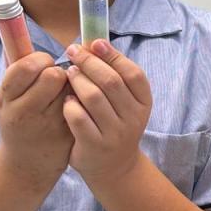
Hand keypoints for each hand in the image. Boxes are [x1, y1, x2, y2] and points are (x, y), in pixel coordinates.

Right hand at [0, 52, 71, 187]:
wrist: (27, 164)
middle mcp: (25, 113)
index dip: (40, 60)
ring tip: (66, 91)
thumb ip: (15, 71)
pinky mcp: (68, 135)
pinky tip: (77, 105)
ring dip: (73, 84)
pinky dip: (81, 100)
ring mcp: (48, 126)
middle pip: (53, 76)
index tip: (45, 63)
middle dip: (59, 70)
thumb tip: (16, 36)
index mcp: (7, 99)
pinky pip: (82, 106)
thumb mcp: (6, 99)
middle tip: (58, 77)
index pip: (28, 66)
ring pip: (71, 89)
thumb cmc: (17, 121)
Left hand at [62, 40, 151, 185]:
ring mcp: (114, 134)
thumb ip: (114, 76)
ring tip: (69, 73)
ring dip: (77, 80)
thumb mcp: (124, 103)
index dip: (114, 55)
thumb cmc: (115, 125)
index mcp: (143, 104)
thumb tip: (94, 43)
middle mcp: (133, 119)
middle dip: (89, 62)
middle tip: (73, 52)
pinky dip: (69, 104)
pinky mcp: (94, 146)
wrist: (114, 168)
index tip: (95, 43)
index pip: (133, 74)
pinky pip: (77, 117)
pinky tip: (66, 100)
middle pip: (110, 82)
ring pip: (92, 97)